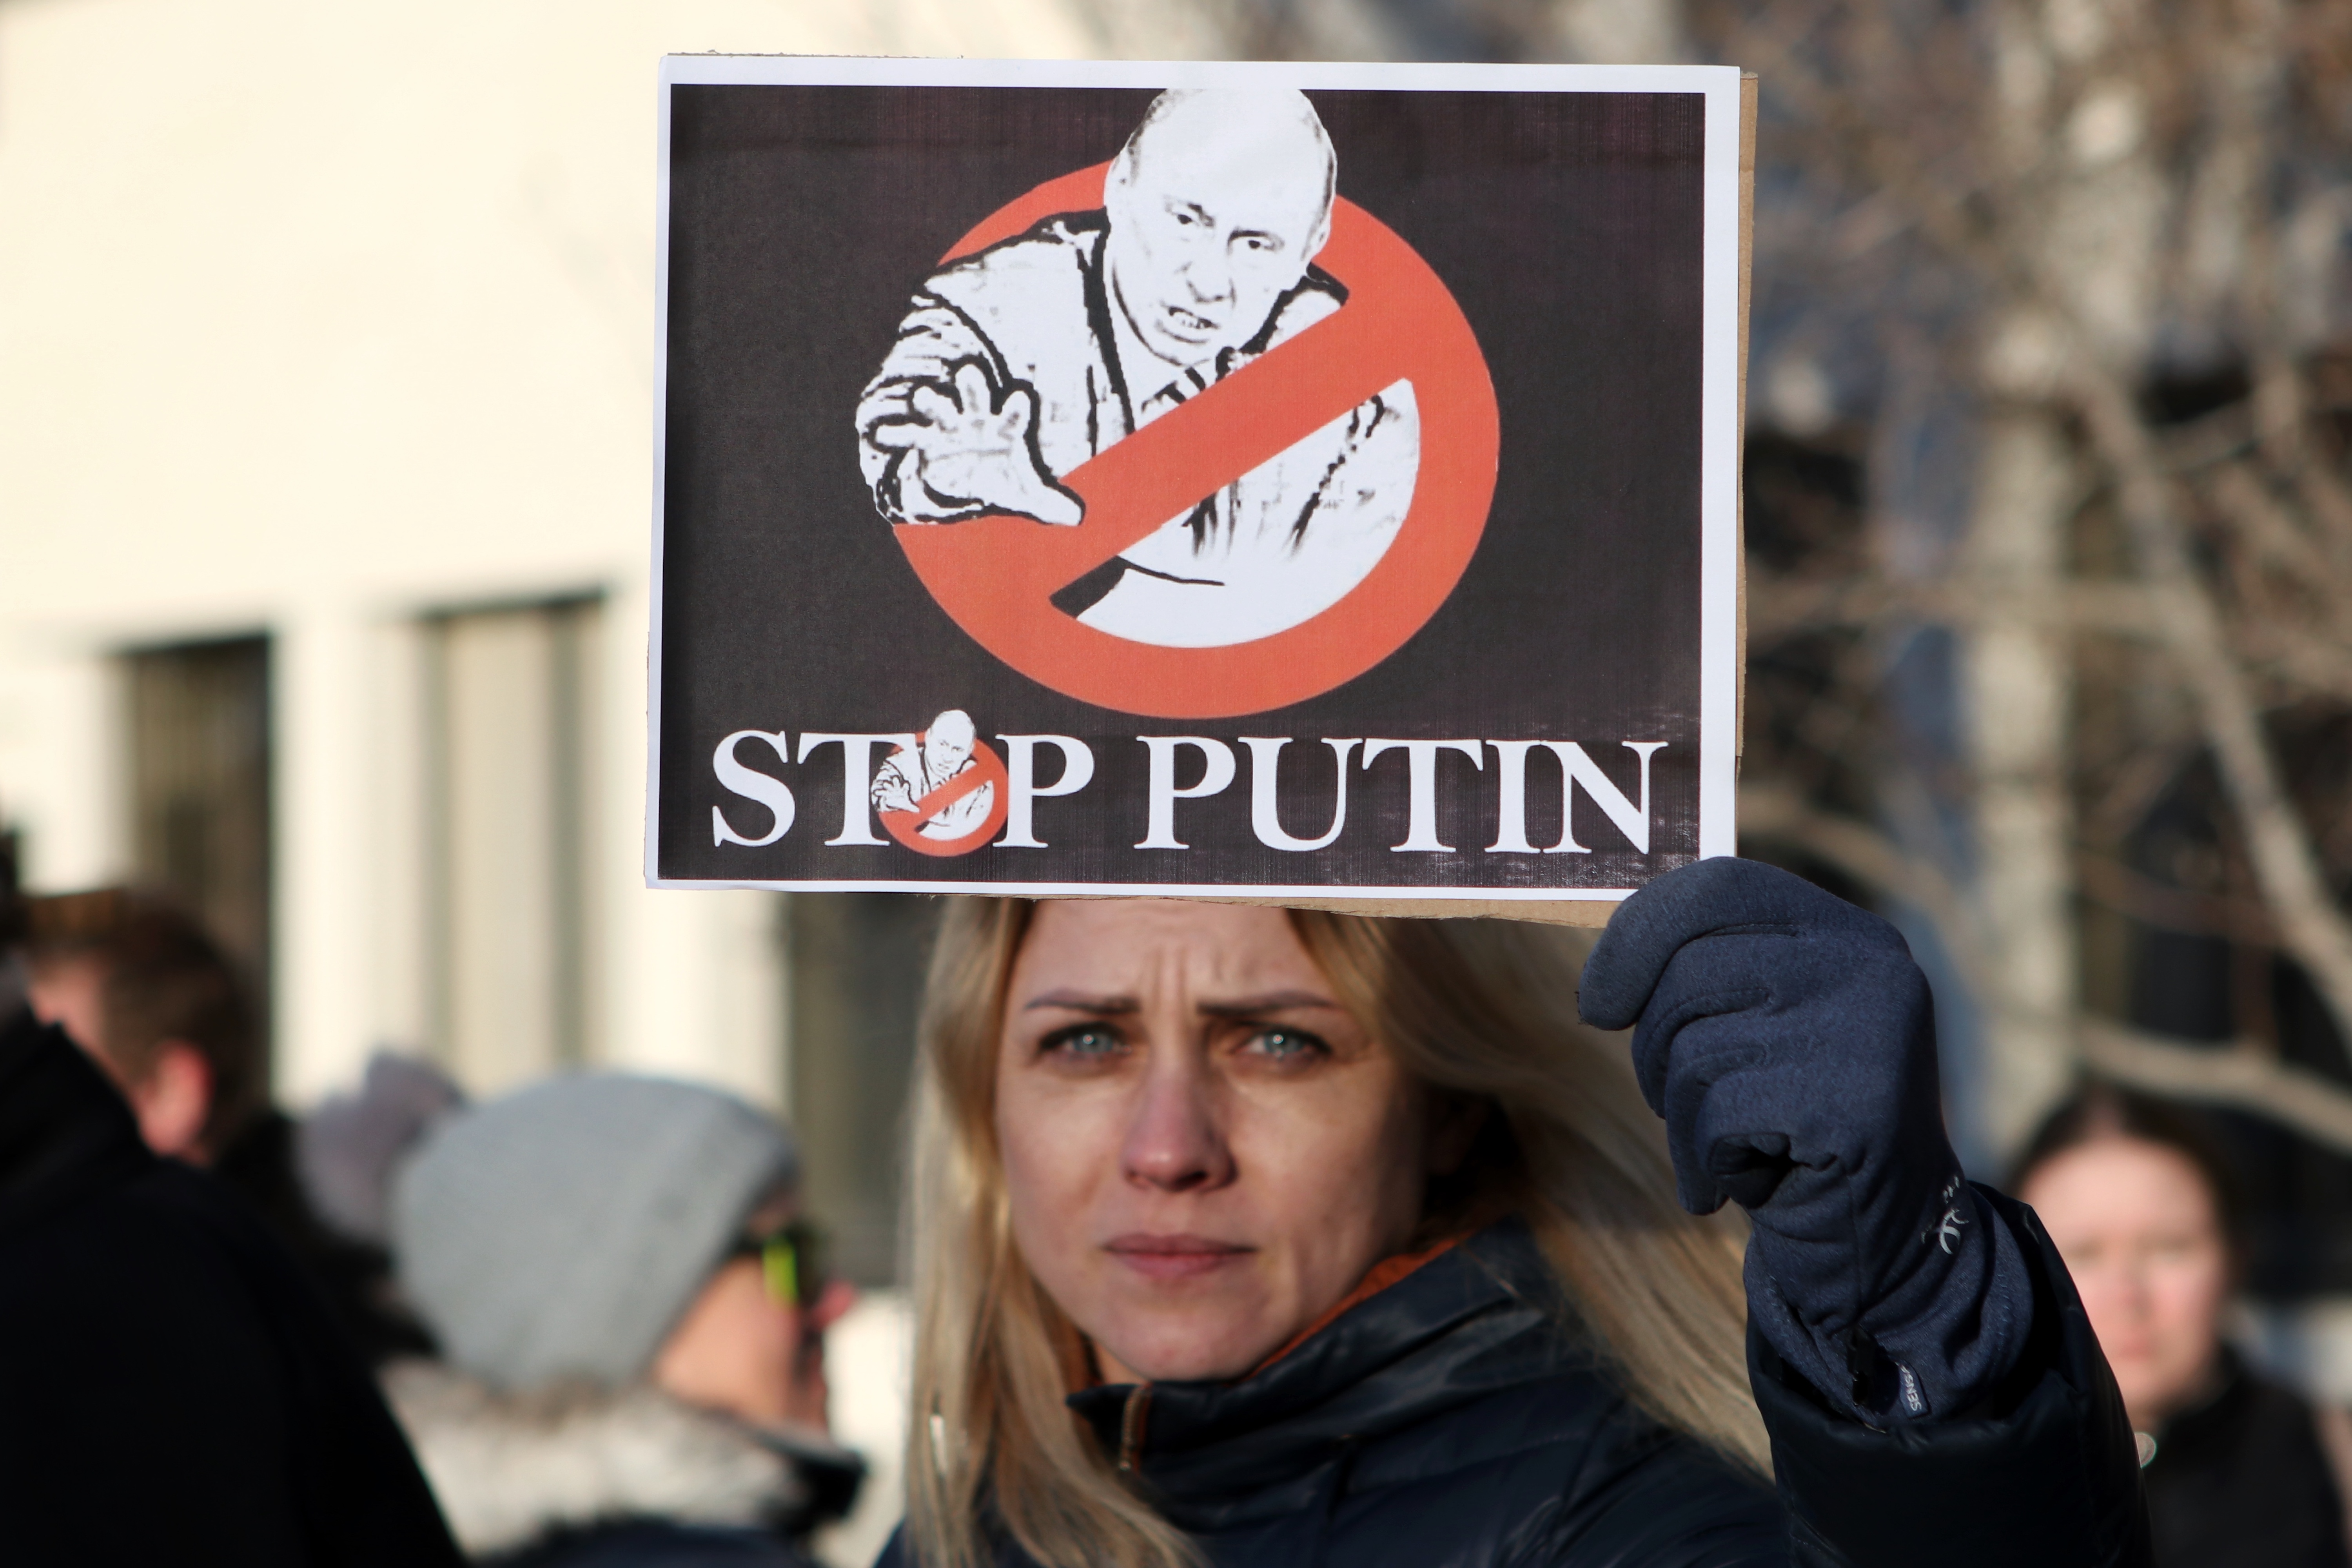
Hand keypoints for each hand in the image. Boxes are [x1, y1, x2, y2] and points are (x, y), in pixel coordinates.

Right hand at [867, 363, 1083, 526]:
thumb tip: (1077, 518)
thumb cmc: (1000, 477)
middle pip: (975, 396)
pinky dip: (897, 433)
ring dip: (931, 402)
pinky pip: (911, 434)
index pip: (1014, 414)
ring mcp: (949, 427)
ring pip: (939, 408)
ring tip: (922, 397)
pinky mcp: (926, 440)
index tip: (1020, 396)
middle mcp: (976, 420)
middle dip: (971, 385)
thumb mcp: (1022, 493)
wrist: (967, 480)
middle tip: (968, 372)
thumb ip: (1047, 502)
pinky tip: (884, 434)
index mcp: (1004, 429)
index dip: (1016, 407)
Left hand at [1578, 857, 2029, 1421]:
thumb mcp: (1752, 1033)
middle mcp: (1869, 966)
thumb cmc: (1790, 1132)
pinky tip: (1751, 1181)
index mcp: (1845, 934)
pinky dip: (1709, 1162)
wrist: (1879, 1246)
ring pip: (1695, 1049)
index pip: (1717, 886)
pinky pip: (1719, 1116)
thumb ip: (1701, 978)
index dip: (1636, 936)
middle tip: (1689, 1107)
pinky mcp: (1856, 1106)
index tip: (1598, 1004)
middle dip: (1656, 1051)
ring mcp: (1870, 1033)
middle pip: (1689, 974)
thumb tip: (1601, 983)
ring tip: (1734, 1147)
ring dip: (1684, 1118)